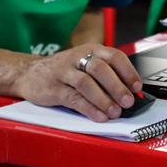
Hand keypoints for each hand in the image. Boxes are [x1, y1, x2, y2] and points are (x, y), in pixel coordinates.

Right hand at [13, 44, 142, 121]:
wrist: (28, 72)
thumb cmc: (65, 70)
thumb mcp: (85, 64)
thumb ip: (105, 75)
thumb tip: (129, 93)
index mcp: (91, 49)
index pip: (114, 56)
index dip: (128, 71)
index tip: (137, 87)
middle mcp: (78, 57)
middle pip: (101, 69)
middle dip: (117, 86)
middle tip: (128, 101)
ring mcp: (64, 72)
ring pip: (86, 83)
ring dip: (103, 99)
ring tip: (115, 112)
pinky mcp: (53, 88)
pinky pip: (73, 98)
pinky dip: (88, 108)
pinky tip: (99, 116)